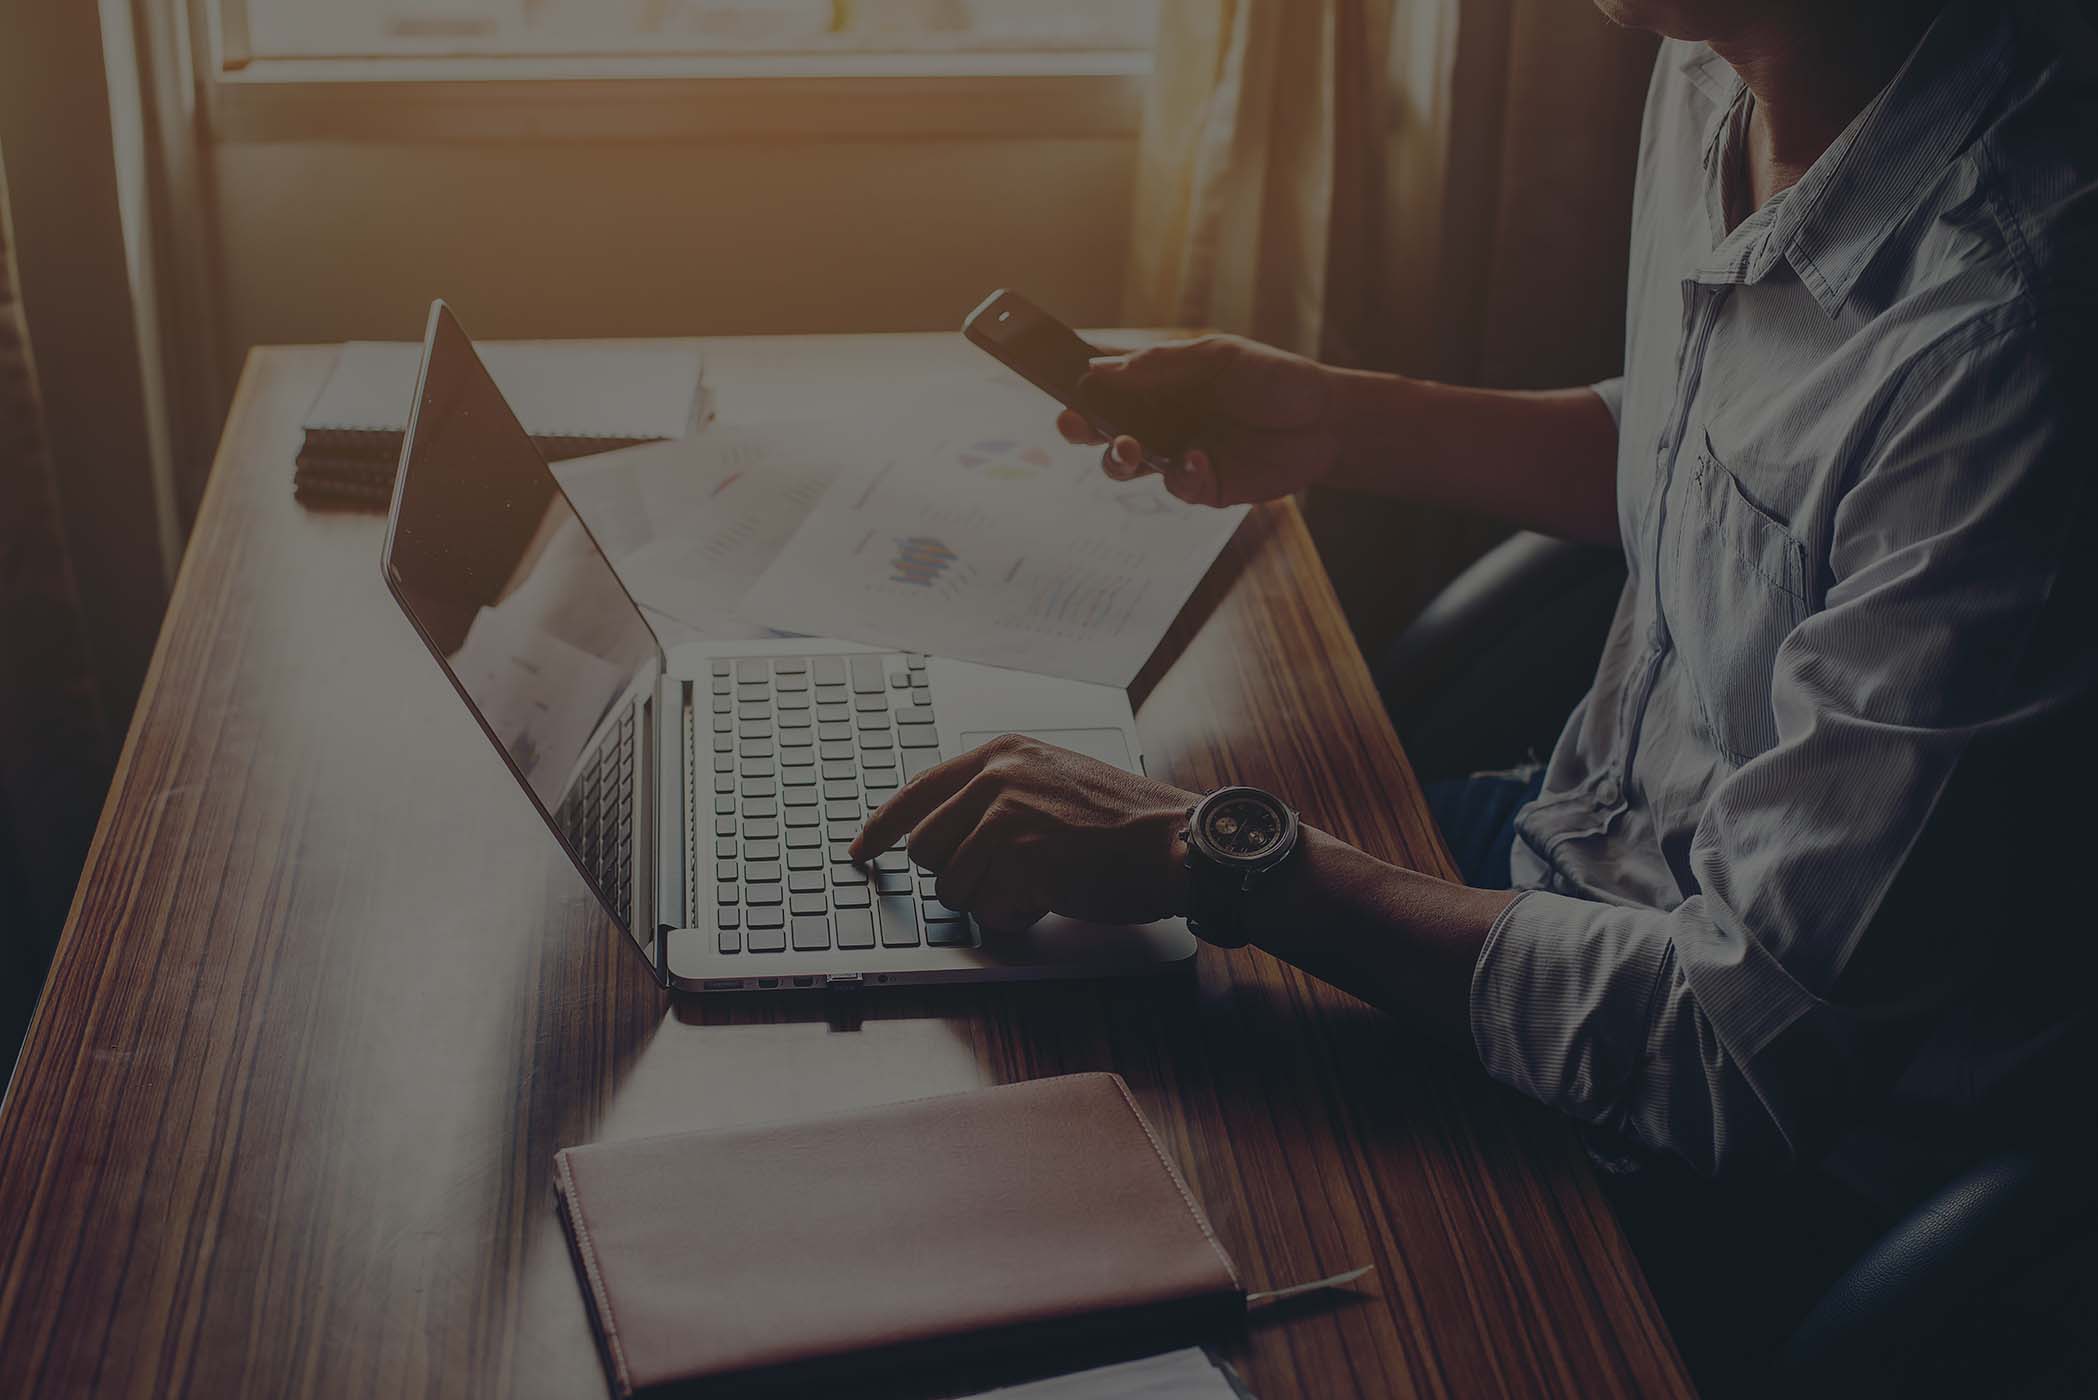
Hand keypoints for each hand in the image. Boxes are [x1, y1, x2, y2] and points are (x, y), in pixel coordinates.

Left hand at [849, 735, 1195, 933]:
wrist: (1175, 840)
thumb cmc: (1124, 820)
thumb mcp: (1052, 779)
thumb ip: (998, 793)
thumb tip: (943, 833)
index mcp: (1001, 752)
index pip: (915, 790)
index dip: (880, 827)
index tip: (861, 851)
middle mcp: (996, 776)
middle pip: (925, 848)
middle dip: (958, 874)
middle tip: (1007, 875)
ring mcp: (1006, 815)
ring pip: (951, 886)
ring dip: (990, 898)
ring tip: (1039, 881)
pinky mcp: (1020, 857)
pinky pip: (986, 909)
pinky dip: (1016, 915)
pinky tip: (1051, 895)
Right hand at [1059, 335, 1339, 506]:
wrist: (1325, 419)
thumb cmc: (1273, 380)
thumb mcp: (1218, 357)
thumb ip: (1161, 364)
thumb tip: (1099, 369)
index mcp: (1158, 385)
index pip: (1105, 385)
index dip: (1077, 386)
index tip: (1057, 383)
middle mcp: (1160, 421)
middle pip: (1102, 431)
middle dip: (1080, 429)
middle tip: (1075, 425)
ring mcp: (1177, 455)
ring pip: (1125, 466)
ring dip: (1118, 458)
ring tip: (1130, 449)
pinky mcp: (1203, 486)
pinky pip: (1176, 486)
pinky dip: (1181, 474)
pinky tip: (1198, 458)